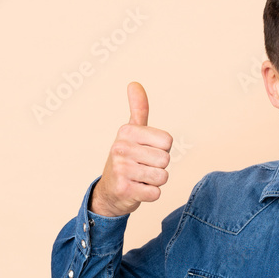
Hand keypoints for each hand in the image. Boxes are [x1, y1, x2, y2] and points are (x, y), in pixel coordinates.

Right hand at [90, 82, 172, 217]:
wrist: (110, 190)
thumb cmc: (127, 158)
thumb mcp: (132, 132)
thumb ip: (138, 109)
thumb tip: (134, 83)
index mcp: (126, 131)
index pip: (168, 141)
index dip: (162, 149)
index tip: (147, 151)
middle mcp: (120, 148)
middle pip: (166, 159)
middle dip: (159, 166)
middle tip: (143, 167)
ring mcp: (121, 170)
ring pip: (162, 177)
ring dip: (155, 181)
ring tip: (141, 178)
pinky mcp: (124, 190)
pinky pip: (156, 193)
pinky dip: (151, 194)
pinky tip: (138, 189)